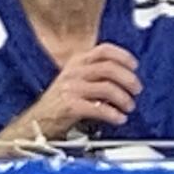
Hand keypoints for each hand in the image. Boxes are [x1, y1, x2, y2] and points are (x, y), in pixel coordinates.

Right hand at [24, 43, 141, 138]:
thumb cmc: (58, 103)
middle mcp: (73, 72)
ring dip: (123, 98)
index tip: (134, 66)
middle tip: (136, 89)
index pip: (103, 50)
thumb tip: (123, 76)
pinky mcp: (71, 106)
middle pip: (109, 68)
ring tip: (129, 107)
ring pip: (107, 88)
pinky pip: (99, 108)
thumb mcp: (74, 79)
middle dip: (128, 79)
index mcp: (76, 62)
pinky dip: (114, 114)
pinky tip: (119, 118)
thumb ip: (93, 73)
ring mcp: (71, 88)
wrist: (37, 122)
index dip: (123, 56)